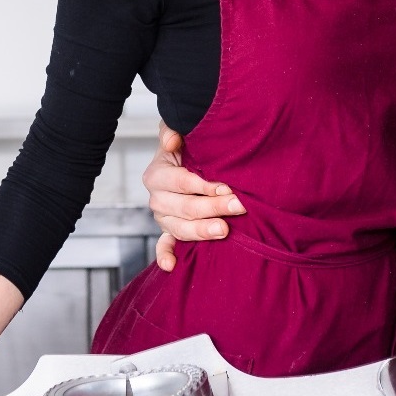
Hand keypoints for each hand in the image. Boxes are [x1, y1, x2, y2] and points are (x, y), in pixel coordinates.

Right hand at [142, 122, 241, 270]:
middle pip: (185, 207)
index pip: (182, 182)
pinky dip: (166, 256)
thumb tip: (170, 141)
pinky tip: (172, 266)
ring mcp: (163, 218)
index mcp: (157, 174)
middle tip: (238, 206)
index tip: (227, 187)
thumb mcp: (182, 132)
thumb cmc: (189, 147)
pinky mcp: (170, 231)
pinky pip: (164, 246)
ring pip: (180, 228)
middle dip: (213, 207)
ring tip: (224, 230)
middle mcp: (158, 198)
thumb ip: (172, 129)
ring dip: (202, 231)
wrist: (189, 161)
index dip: (204, 186)